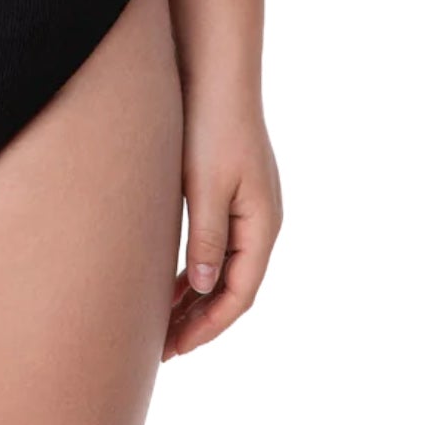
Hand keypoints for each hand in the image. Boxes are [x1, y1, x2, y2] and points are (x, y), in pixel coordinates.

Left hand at [163, 92, 281, 360]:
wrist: (217, 75)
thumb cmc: (211, 127)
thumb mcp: (205, 187)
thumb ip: (206, 238)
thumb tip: (203, 288)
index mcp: (262, 226)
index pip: (238, 294)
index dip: (208, 326)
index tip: (175, 349)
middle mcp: (261, 222)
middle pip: (232, 288)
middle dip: (199, 320)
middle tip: (163, 349)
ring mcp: (249, 208)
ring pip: (222, 269)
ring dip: (195, 298)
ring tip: (161, 324)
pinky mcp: (231, 194)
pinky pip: (216, 246)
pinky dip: (194, 269)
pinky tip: (169, 281)